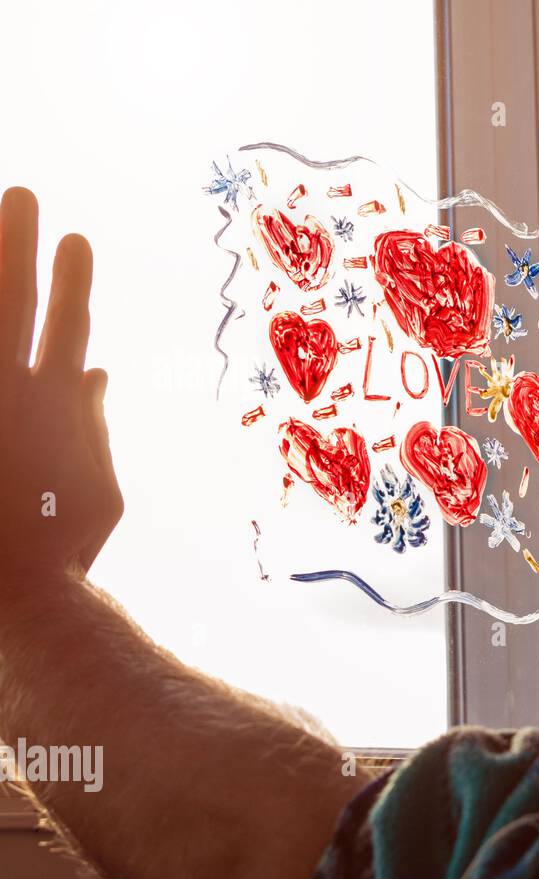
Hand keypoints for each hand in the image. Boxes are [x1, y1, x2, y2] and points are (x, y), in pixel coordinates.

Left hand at [0, 187, 121, 589]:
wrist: (13, 591)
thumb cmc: (63, 548)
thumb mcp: (97, 488)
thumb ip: (91, 425)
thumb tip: (97, 372)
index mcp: (61, 406)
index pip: (66, 325)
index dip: (70, 279)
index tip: (73, 236)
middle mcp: (16, 392)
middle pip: (13, 303)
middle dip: (15, 246)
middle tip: (18, 196)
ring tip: (0, 219)